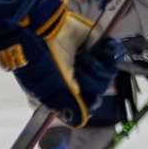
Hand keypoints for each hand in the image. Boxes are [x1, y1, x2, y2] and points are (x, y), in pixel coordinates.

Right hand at [0, 0, 121, 126]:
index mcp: (62, 89)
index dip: (89, 99)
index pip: (86, 102)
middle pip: (98, 88)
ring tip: (86, 58)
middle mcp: (75, 75)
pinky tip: (103, 50)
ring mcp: (85, 58)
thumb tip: (80, 121)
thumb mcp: (48, 87)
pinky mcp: (94, 42)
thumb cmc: (35, 59)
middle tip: (79, 69)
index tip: (82, 91)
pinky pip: (112, 53)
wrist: (35, 27)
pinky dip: (111, 53)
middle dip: (92, 80)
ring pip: (107, 73)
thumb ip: (67, 104)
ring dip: (99, 66)